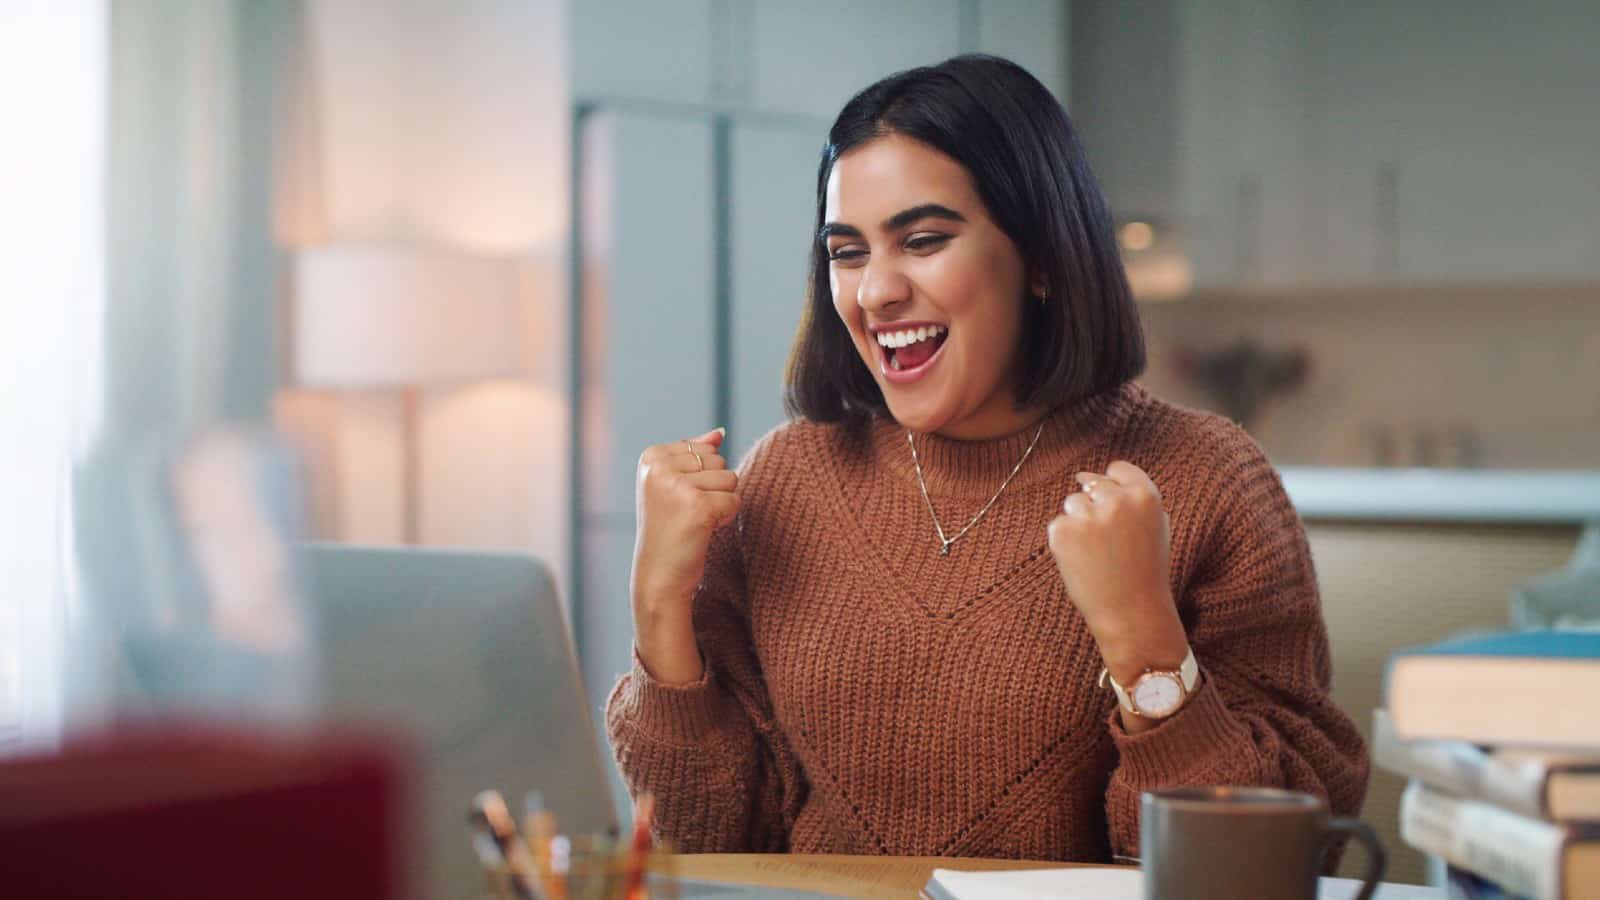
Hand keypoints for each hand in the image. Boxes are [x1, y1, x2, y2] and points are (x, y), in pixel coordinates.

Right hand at [631, 428, 737, 683]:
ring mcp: (677, 486)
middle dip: (713, 488)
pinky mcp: (698, 506)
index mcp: (651, 456)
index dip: (700, 478)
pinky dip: (726, 518)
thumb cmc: (669, 531)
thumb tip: (719, 433)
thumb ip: (694, 455)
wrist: (659, 576)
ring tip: (694, 522)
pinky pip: (734, 501)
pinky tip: (702, 531)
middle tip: (687, 514)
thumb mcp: (673, 486)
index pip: (704, 449)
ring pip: (730, 479)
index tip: (676, 501)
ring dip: (720, 503)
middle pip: (719, 461)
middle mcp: (660, 467)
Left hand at [1046, 460, 1186, 684]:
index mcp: (1145, 495)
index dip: (1114, 486)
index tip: (1114, 509)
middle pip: (1093, 485)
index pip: (1118, 469)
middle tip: (1108, 544)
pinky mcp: (1062, 531)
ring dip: (1079, 523)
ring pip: (1073, 503)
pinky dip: (1065, 542)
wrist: (1131, 613)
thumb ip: (1131, 497)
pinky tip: (1083, 563)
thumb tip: (1085, 476)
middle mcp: (1116, 500)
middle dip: (1096, 507)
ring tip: (1098, 555)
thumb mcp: (1154, 527)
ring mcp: (1087, 515)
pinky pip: (1058, 525)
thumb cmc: (1145, 572)